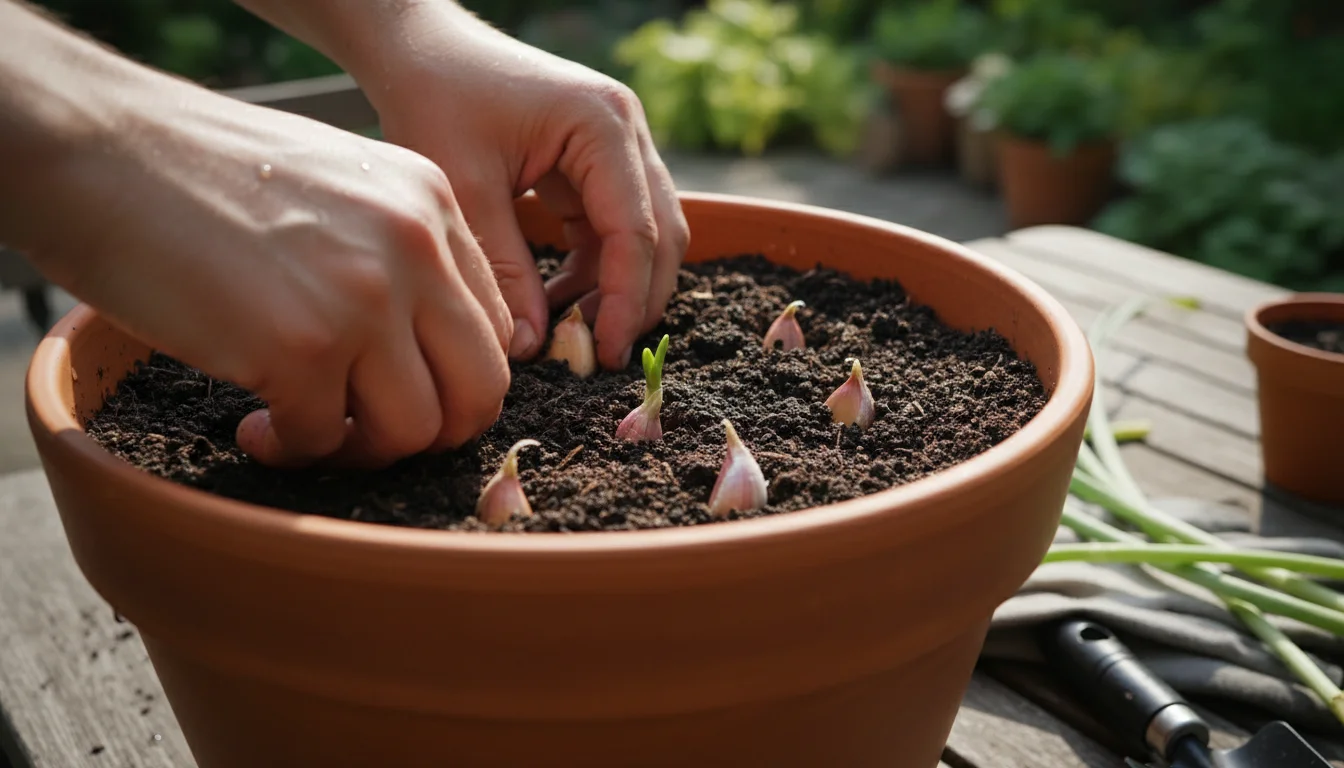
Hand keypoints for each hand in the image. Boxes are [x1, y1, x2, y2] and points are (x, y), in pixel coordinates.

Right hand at [30, 70, 511, 468]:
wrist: (106, 151)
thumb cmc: (213, 174)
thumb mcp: (346, 186)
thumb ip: (404, 253)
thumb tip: (432, 352)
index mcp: (434, 205)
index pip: (495, 329)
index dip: (453, 379)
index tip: (400, 390)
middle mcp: (417, 249)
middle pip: (481, 391)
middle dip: (434, 434)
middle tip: (373, 434)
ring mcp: (364, 299)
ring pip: (416, 430)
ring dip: (362, 451)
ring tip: (307, 429)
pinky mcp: (300, 348)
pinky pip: (324, 439)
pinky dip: (292, 448)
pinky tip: (255, 421)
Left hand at [351, 3, 689, 368]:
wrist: (421, 50)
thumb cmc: (436, 99)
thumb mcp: (466, 190)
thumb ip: (505, 270)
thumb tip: (532, 347)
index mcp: (603, 125)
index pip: (636, 229)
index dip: (626, 300)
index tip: (606, 353)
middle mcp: (626, 131)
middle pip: (660, 234)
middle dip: (636, 299)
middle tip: (600, 355)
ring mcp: (619, 145)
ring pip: (646, 234)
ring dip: (618, 287)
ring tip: (573, 334)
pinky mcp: (599, 161)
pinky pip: (615, 227)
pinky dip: (596, 268)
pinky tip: (559, 300)